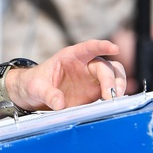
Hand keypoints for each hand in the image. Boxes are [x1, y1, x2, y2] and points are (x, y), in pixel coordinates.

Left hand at [9, 39, 127, 111]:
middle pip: (105, 67)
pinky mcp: (94, 93)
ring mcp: (91, 80)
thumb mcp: (35, 87)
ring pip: (114, 76)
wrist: (33, 96)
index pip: (89, 48)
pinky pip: (110, 92)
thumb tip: (59, 104)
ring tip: (115, 100)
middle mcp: (85, 66)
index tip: (114, 48)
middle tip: (110, 96)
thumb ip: (47, 93)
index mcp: (70, 57)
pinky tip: (114, 106)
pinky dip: (115, 97)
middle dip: (111, 79)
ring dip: (118, 86)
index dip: (102, 46)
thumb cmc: (33, 84)